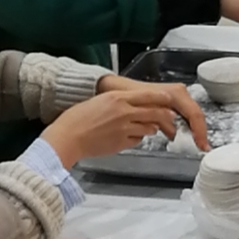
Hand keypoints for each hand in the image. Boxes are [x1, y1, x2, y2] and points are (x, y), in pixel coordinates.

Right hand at [44, 82, 206, 169]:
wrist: (68, 137)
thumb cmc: (76, 119)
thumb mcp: (98, 101)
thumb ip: (117, 102)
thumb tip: (130, 105)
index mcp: (117, 98)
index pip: (146, 95)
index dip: (160, 97)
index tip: (168, 98)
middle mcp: (124, 112)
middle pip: (154, 112)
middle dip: (165, 115)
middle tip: (171, 117)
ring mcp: (124, 128)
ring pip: (149, 128)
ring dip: (151, 128)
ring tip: (149, 128)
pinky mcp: (122, 143)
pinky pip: (137, 140)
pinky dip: (137, 139)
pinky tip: (131, 137)